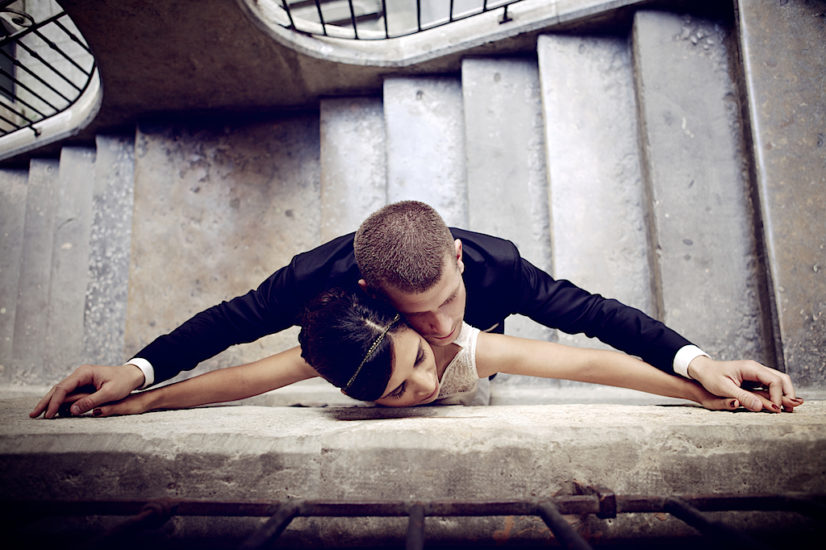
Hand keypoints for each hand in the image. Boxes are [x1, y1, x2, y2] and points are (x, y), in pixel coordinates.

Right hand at [29, 364, 144, 418]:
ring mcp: (80, 380)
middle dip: (45, 402)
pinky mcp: (83, 385)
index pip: (63, 388)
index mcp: (84, 373)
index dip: (54, 402)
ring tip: (39, 414)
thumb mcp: (110, 393)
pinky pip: (69, 394)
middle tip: (33, 415)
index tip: (47, 415)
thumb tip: (73, 411)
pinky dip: (60, 403)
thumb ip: (91, 401)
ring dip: (51, 402)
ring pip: (61, 392)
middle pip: (58, 389)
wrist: (132, 375)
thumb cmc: (123, 382)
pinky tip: (53, 411)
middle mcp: (80, 374)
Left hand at [687, 356, 801, 412]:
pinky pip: (771, 385)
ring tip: (787, 409)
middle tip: (790, 410)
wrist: (703, 370)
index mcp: (751, 368)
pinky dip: (777, 394)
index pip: (774, 381)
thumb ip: (742, 397)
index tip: (776, 410)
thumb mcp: (724, 388)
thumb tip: (761, 407)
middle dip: (788, 394)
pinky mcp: (755, 378)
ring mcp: (757, 373)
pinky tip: (777, 405)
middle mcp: (757, 368)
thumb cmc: (711, 377)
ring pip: (779, 381)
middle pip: (782, 378)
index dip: (778, 396)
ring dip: (785, 394)